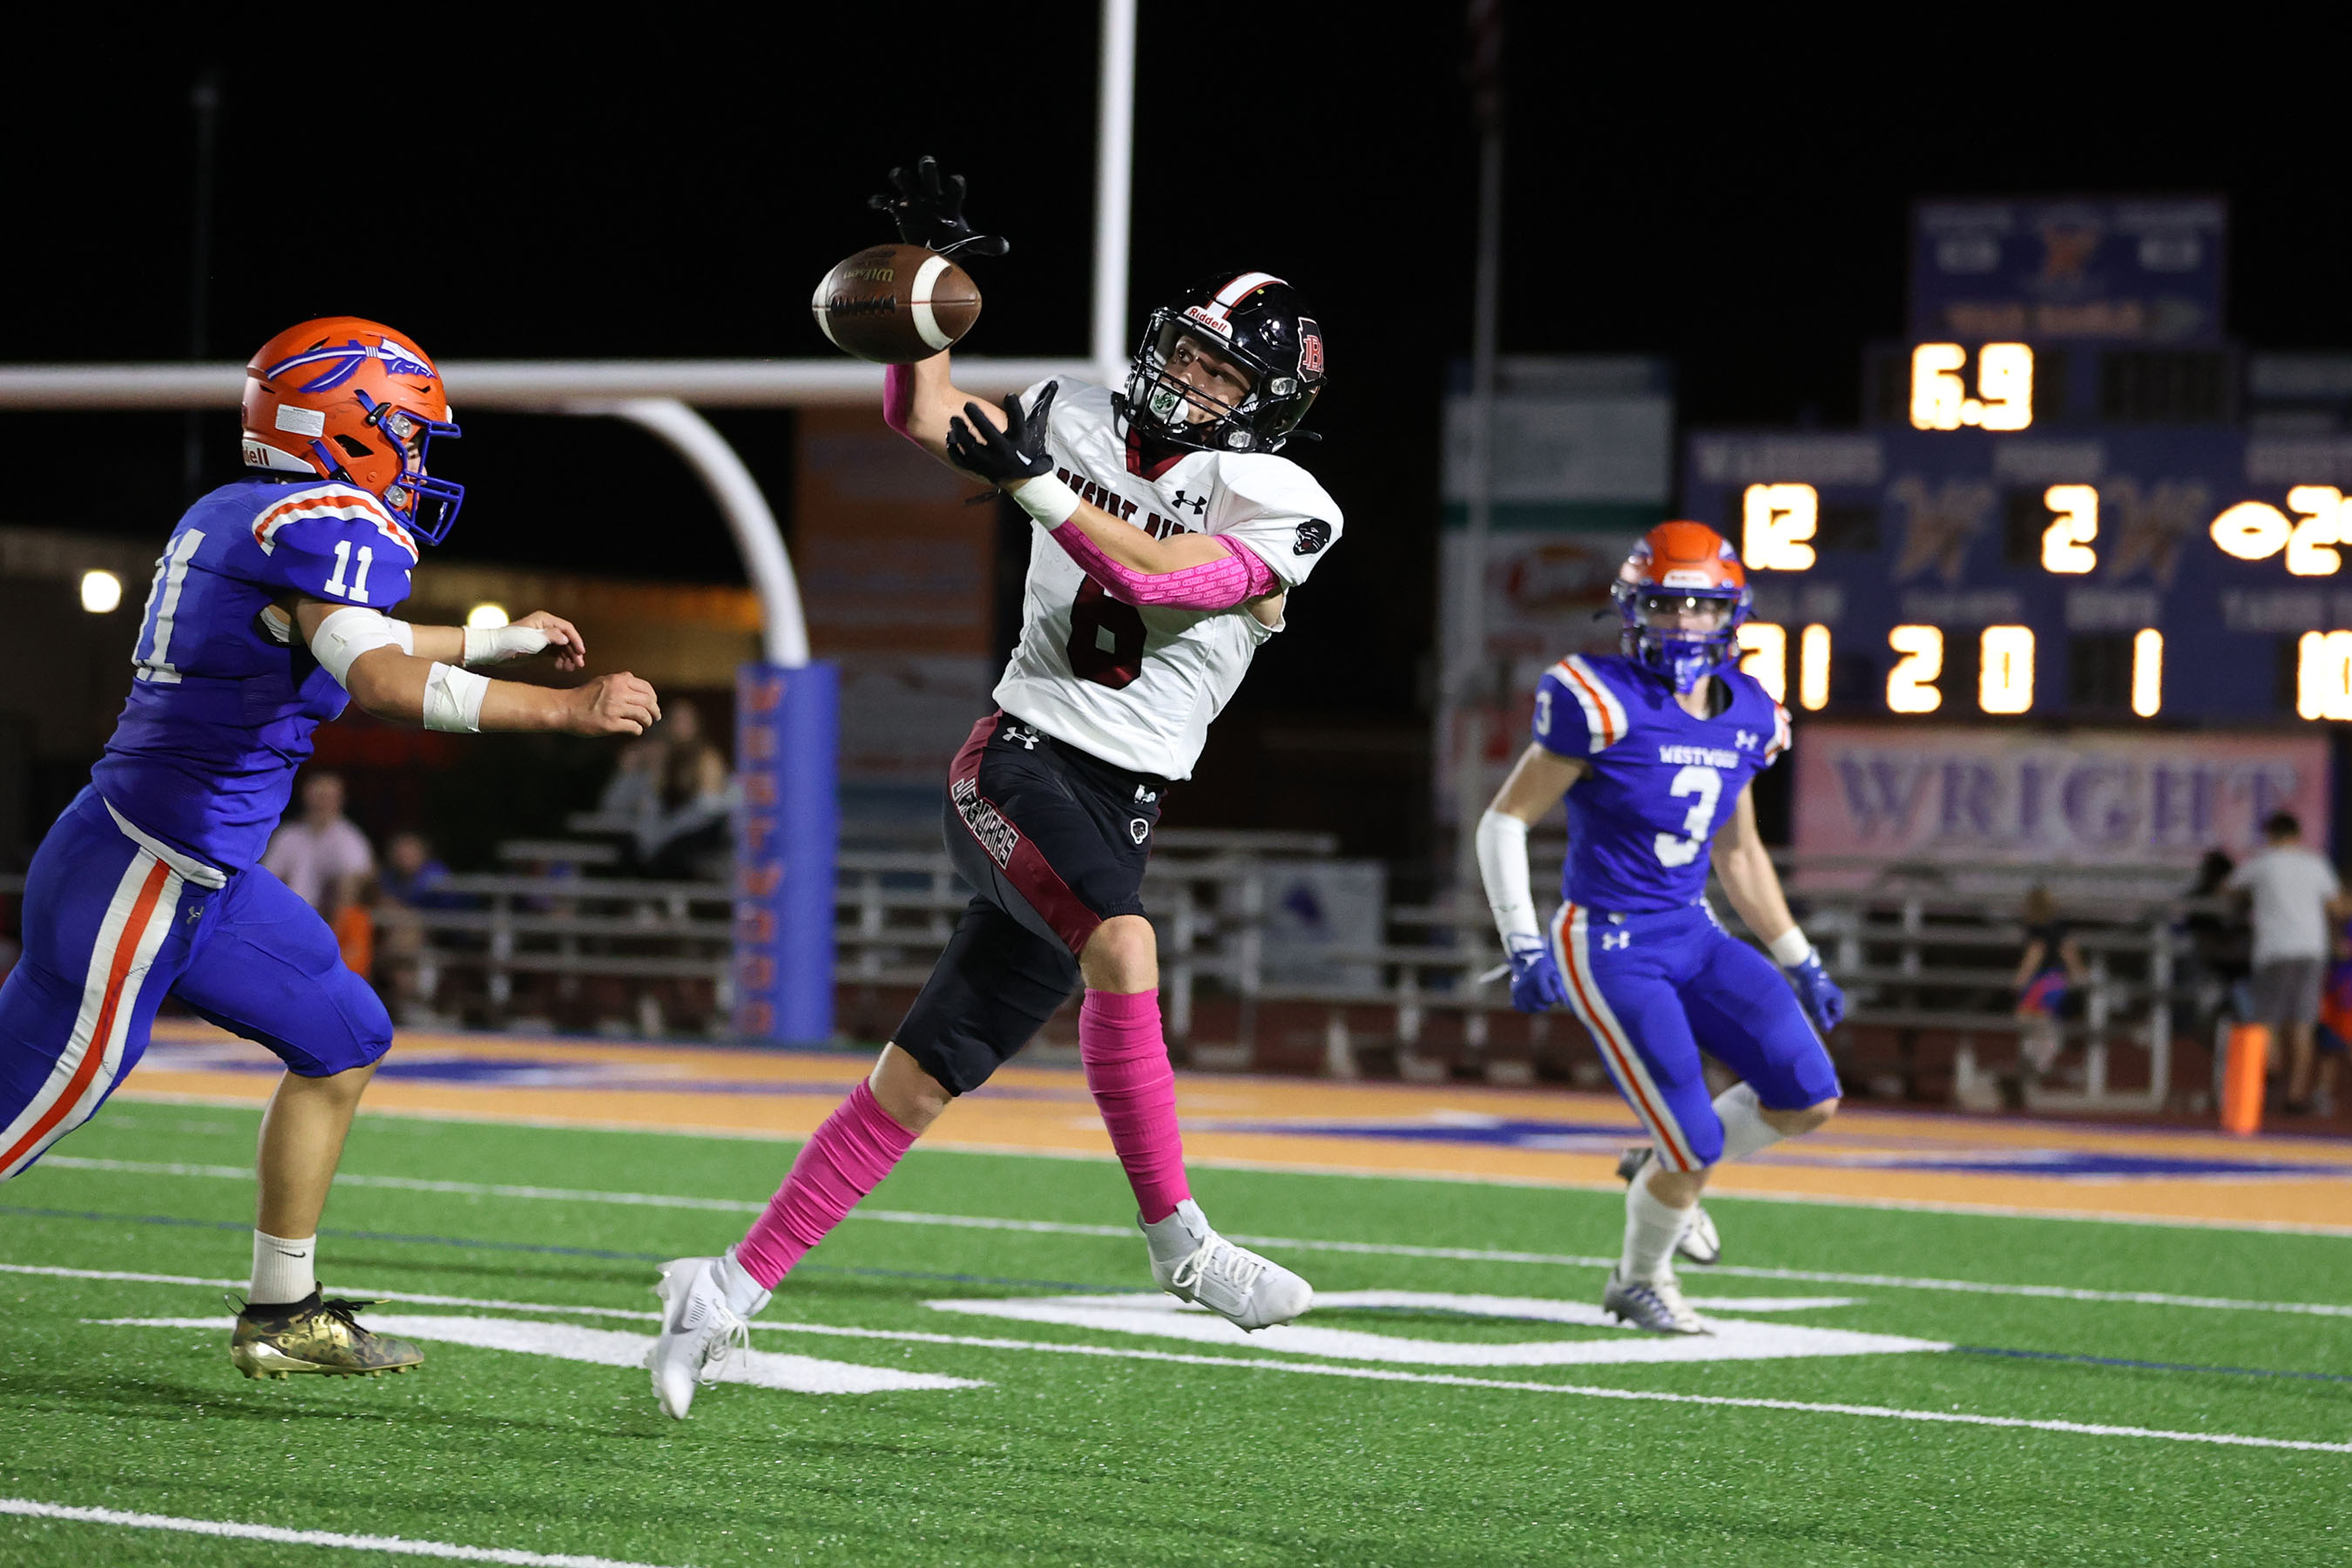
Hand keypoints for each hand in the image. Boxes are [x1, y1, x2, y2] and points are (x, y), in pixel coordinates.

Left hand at [512, 611, 585, 670]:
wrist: (494, 650)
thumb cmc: (511, 641)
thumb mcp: (533, 638)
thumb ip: (552, 636)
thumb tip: (566, 638)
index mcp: (545, 620)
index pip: (567, 629)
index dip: (576, 640)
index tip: (581, 652)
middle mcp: (545, 627)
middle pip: (566, 639)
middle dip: (573, 652)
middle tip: (579, 665)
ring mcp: (543, 638)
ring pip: (562, 647)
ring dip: (568, 658)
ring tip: (569, 669)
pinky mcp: (539, 648)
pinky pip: (555, 653)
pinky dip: (559, 660)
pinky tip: (560, 667)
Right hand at [564, 673, 660, 736]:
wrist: (565, 708)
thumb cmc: (584, 696)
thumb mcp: (602, 681)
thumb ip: (619, 680)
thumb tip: (634, 679)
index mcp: (618, 680)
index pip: (646, 688)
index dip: (653, 698)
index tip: (653, 705)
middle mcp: (618, 692)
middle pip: (649, 702)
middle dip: (655, 711)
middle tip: (656, 717)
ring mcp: (614, 708)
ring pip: (644, 715)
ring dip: (648, 721)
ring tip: (645, 724)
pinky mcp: (610, 724)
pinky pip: (634, 727)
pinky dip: (638, 730)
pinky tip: (635, 730)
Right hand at [869, 155, 1009, 259]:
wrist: (931, 253)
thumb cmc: (953, 244)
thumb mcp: (970, 245)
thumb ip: (986, 244)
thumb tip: (1005, 246)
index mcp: (950, 204)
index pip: (955, 190)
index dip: (955, 185)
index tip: (956, 181)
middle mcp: (932, 198)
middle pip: (929, 175)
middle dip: (928, 168)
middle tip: (928, 163)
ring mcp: (914, 202)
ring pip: (905, 181)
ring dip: (902, 177)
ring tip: (900, 177)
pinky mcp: (898, 211)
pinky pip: (885, 201)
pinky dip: (879, 200)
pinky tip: (875, 203)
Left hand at [946, 383, 1056, 485]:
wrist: (1025, 482)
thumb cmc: (1030, 449)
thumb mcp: (1037, 428)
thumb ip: (1042, 405)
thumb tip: (1053, 383)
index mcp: (1020, 440)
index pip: (1018, 422)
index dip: (1014, 408)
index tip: (1009, 394)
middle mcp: (1006, 452)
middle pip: (990, 434)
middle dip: (978, 419)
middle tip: (968, 404)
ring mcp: (991, 463)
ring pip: (973, 449)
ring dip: (962, 433)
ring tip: (954, 419)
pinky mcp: (980, 470)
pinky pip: (964, 461)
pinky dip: (955, 450)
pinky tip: (950, 436)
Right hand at [1505, 932, 1568, 1013]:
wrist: (1525, 955)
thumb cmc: (1543, 964)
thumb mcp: (1554, 972)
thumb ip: (1559, 988)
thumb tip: (1563, 1004)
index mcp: (1538, 977)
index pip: (1549, 998)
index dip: (1554, 997)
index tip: (1553, 991)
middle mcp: (1526, 984)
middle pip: (1539, 1005)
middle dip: (1546, 1003)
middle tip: (1548, 995)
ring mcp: (1517, 989)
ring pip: (1530, 1008)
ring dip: (1537, 1007)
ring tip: (1540, 999)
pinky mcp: (1513, 992)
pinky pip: (1519, 1006)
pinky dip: (1526, 1007)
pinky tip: (1531, 1002)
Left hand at [1786, 950, 1844, 1032]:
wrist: (1803, 972)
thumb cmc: (1812, 989)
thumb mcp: (1816, 1006)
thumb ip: (1822, 1018)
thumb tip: (1827, 1029)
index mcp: (1838, 998)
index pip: (1837, 1017)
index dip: (1828, 1022)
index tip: (1818, 1021)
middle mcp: (1835, 995)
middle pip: (1829, 1012)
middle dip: (1820, 1014)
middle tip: (1810, 1011)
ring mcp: (1828, 992)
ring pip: (1823, 1008)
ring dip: (1815, 1009)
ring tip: (1807, 1003)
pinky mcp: (1820, 990)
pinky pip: (1817, 1002)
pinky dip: (1812, 1004)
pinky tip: (1806, 1000)